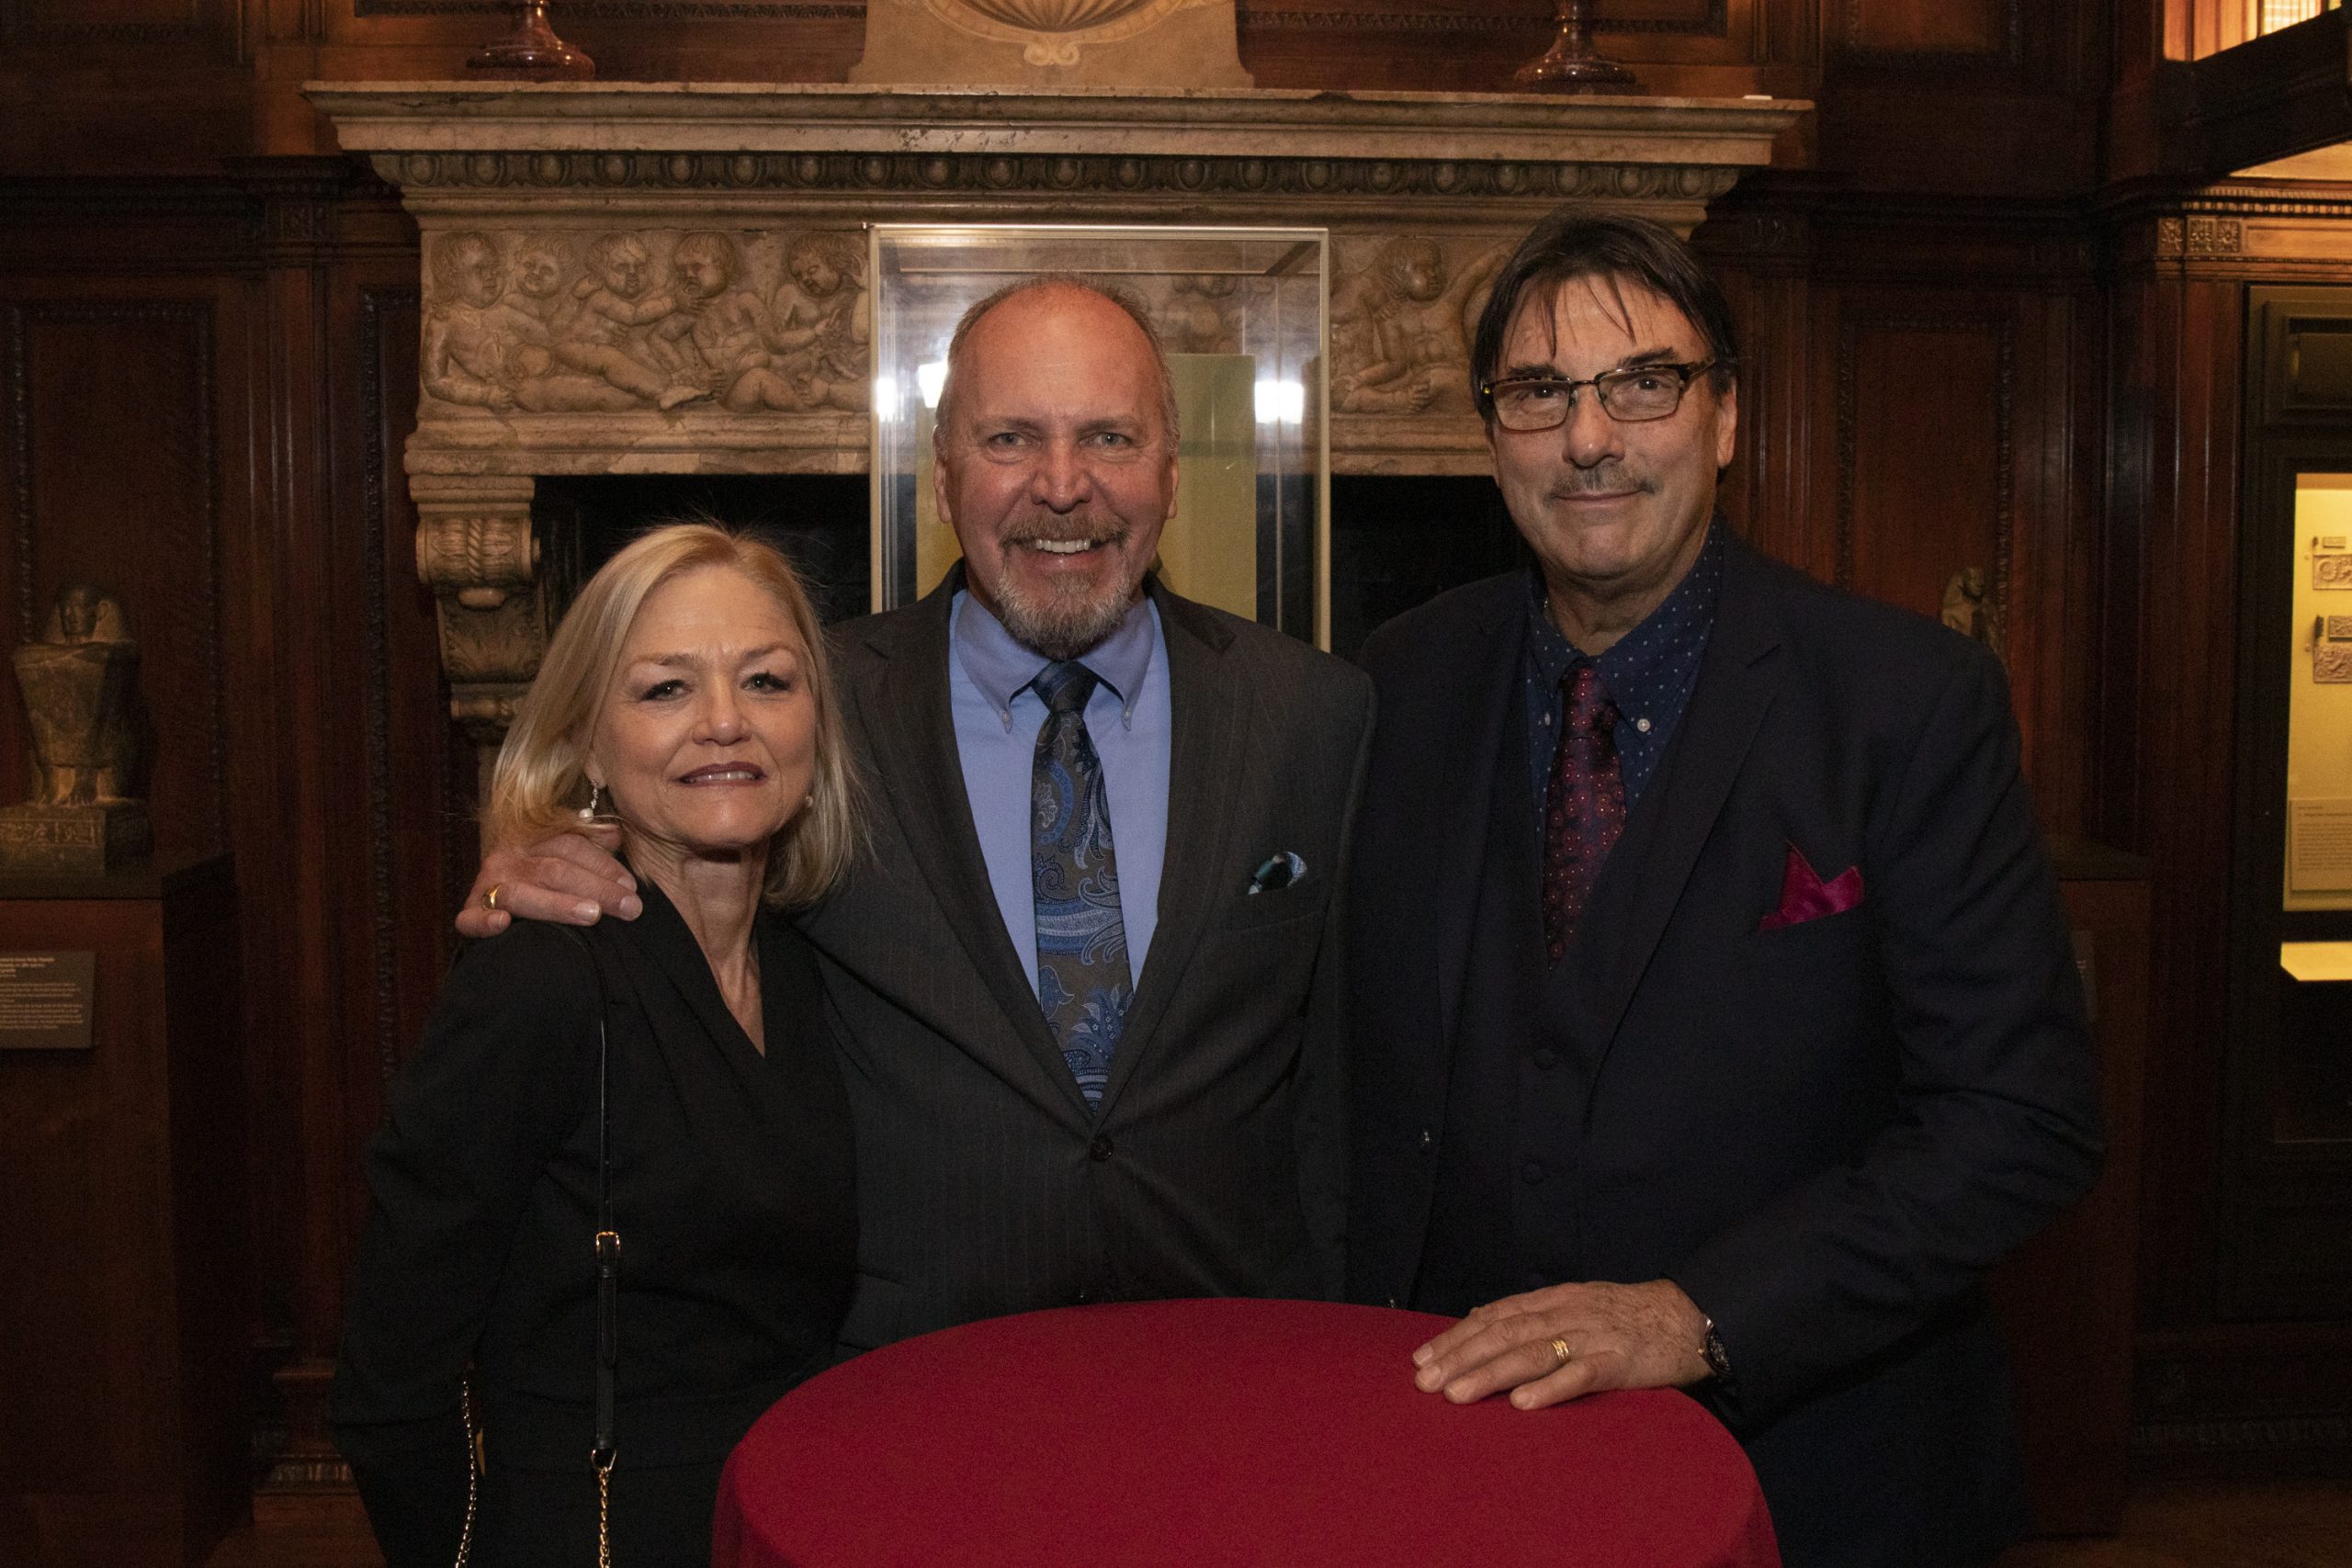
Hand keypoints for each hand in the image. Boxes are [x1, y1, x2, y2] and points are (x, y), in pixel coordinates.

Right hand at [456, 822, 639, 938]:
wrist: (493, 909)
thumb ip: (588, 845)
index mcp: (531, 841)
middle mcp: (508, 859)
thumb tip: (616, 835)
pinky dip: (484, 921)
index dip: (604, 865)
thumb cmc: (539, 882)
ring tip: (592, 914)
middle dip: (597, 888)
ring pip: (524, 893)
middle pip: (555, 870)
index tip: (632, 886)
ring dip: (559, 905)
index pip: (571, 846)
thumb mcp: (562, 856)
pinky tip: (503, 924)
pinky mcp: (469, 914)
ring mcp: (487, 886)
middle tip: (629, 907)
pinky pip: (471, 918)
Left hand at [1410, 1279, 1710, 1410]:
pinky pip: (1581, 1374)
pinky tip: (1522, 1404)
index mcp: (1553, 1300)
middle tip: (1426, 1383)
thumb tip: (1481, 1323)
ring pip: (1534, 1353)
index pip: (1495, 1317)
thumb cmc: (1625, 1317)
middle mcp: (1567, 1314)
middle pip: (1505, 1334)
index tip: (1423, 1359)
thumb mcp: (1574, 1306)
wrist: (1687, 1317)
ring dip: (1491, 1374)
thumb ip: (1532, 1316)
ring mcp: (1593, 1336)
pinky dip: (1550, 1388)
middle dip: (1461, 1358)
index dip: (1457, 1337)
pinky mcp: (1620, 1361)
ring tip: (1457, 1396)